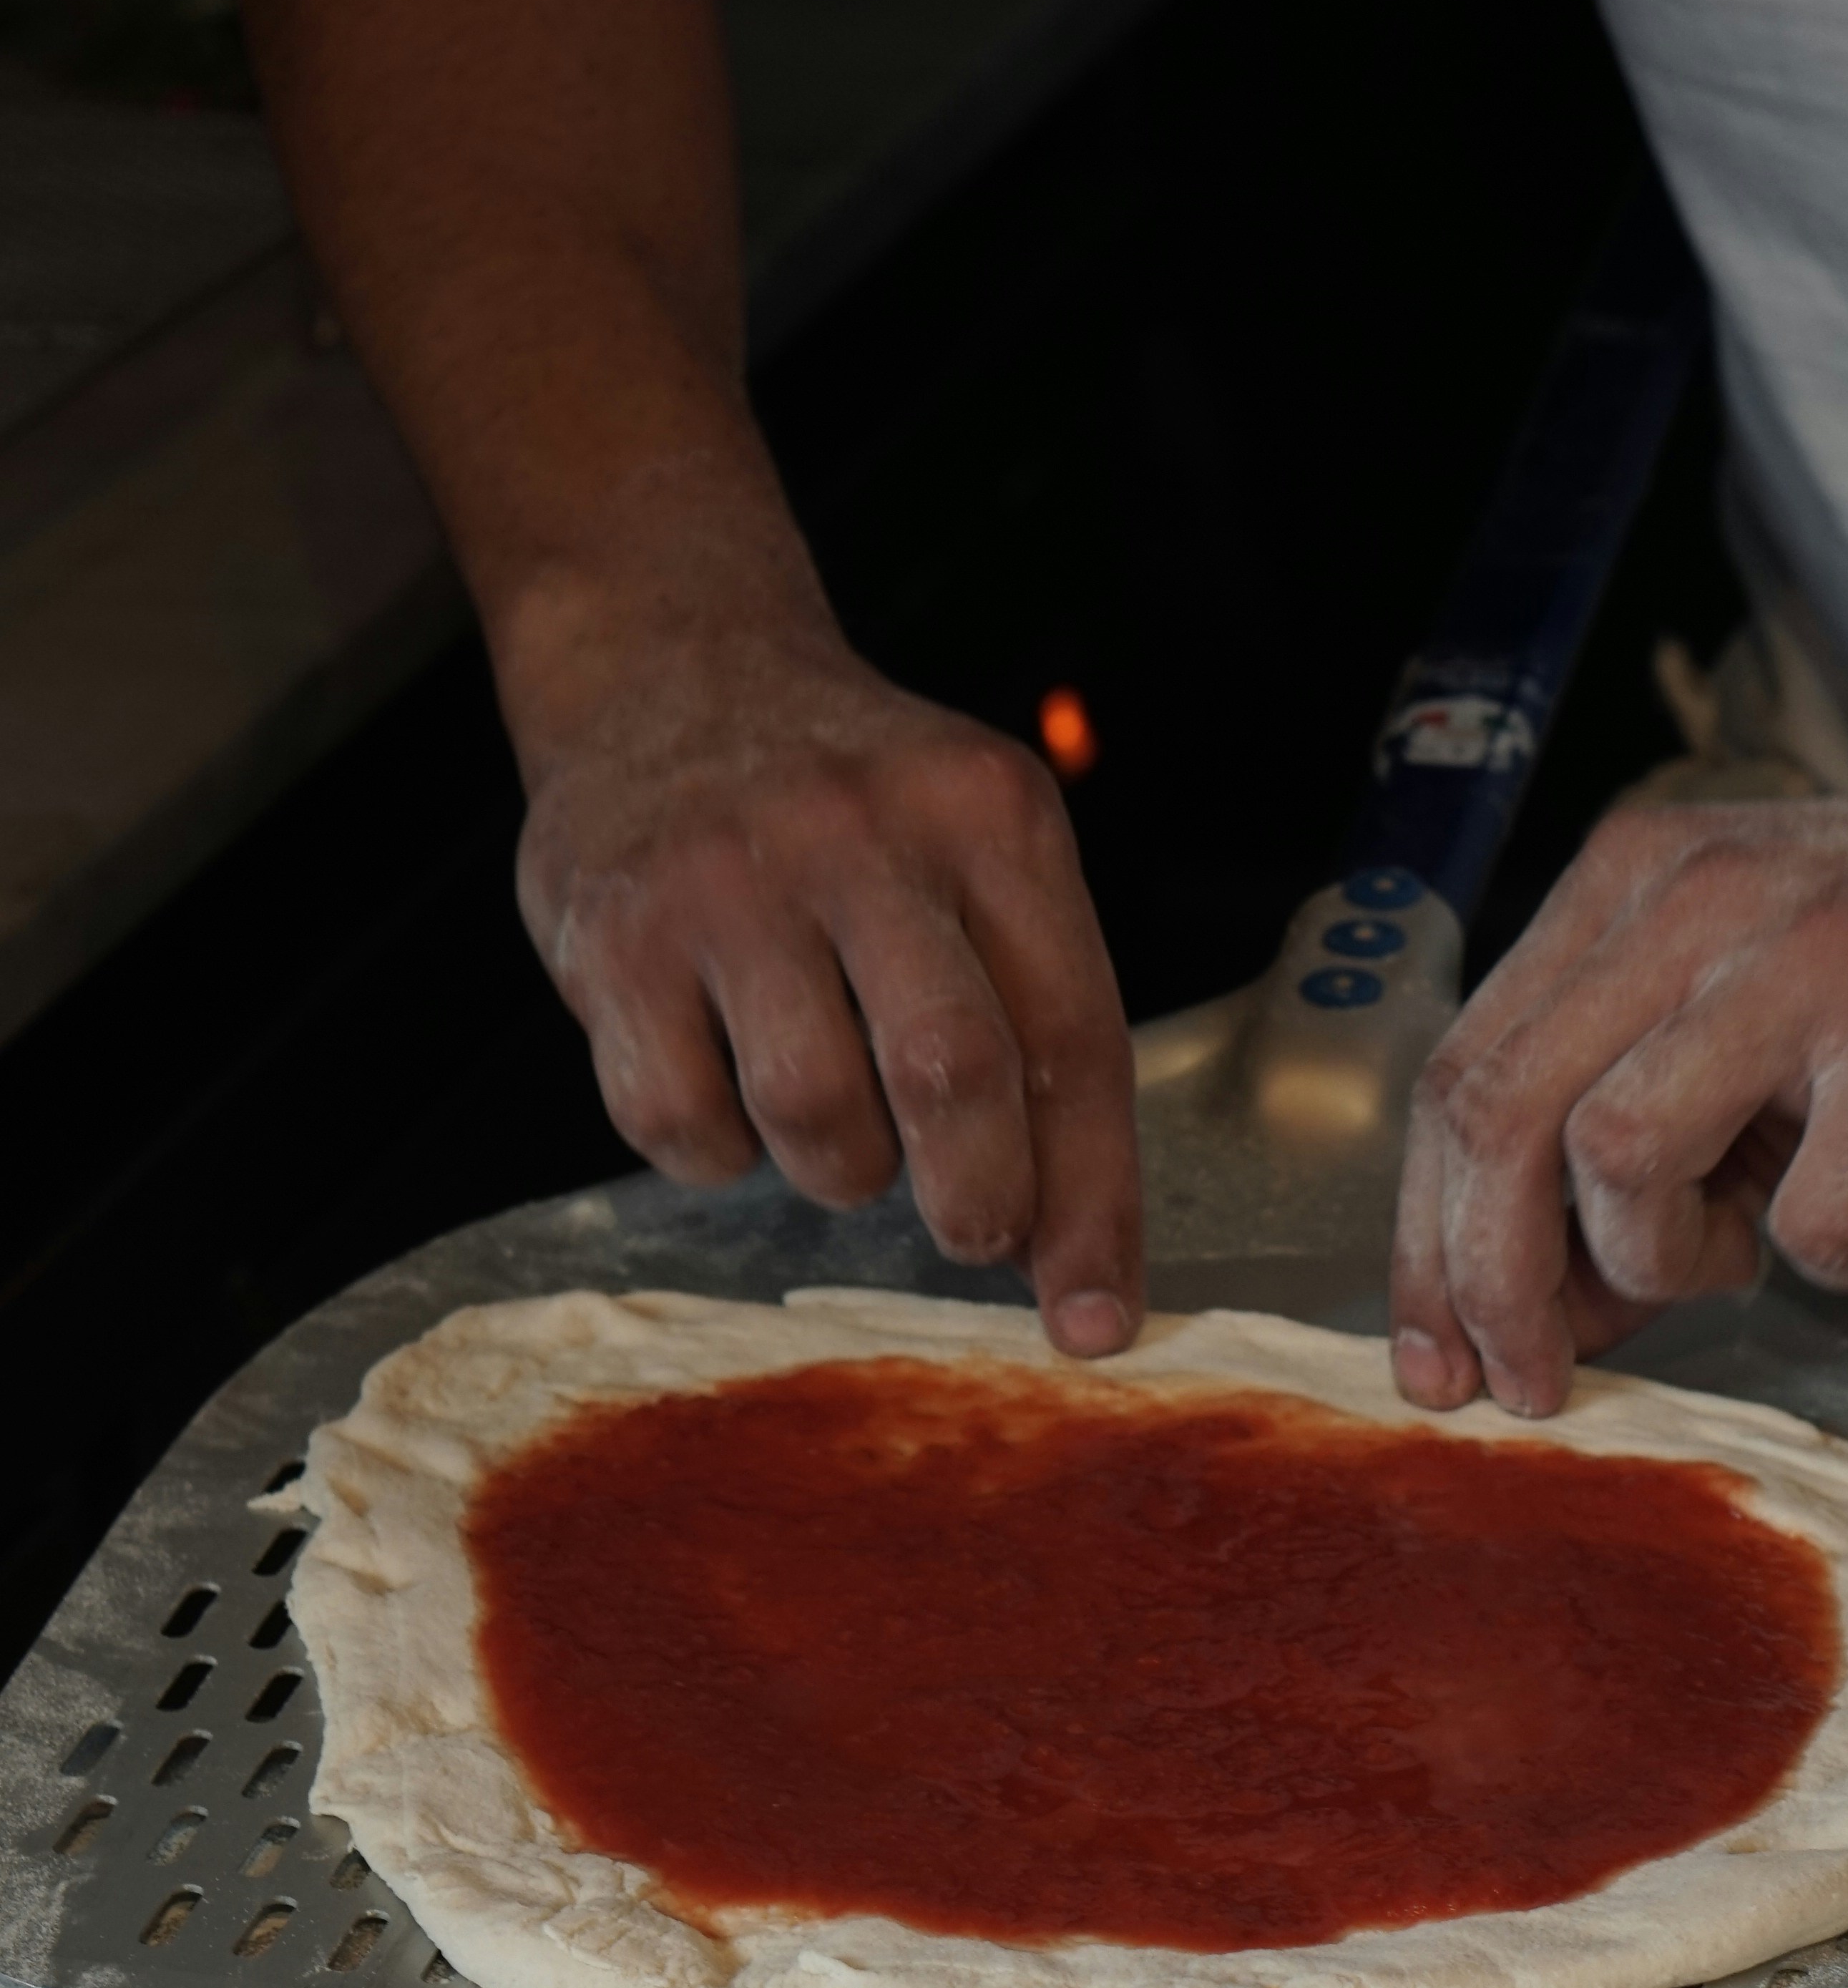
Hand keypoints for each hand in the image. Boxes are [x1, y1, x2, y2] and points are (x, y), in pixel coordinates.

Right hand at [511, 569, 1142, 1356]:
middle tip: (970, 1233)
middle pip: (951, 1073)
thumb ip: (1030, 1015)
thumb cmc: (852, 805)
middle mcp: (862, 834)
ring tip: (834, 1121)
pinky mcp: (614, 932)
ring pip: (813, 1113)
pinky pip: (678, 1121)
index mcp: (990, 816)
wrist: (670, 667)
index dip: (1093, 1201)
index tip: (1094, 1320)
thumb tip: (1064, 1246)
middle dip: (977, 1201)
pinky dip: (716, 1155)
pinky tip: (727, 1096)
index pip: (1074, 1037)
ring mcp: (728, 879)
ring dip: (838, 1169)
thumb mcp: (975, 847)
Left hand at [1389, 749, 1847, 1418]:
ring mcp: (1811, 958)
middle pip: (1500, 1118)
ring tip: (1749, 1246)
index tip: (1435, 1358)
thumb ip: (1631, 1110)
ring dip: (1665, 1263)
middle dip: (1494, 1288)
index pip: (1459, 1072)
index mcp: (1633, 881)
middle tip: (1540, 1381)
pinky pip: (1815, 1217)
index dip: (1425, 1239)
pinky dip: (1840, 1255)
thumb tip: (1533, 1305)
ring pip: (1616, 1160)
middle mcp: (1700, 897)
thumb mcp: (1751, 993)